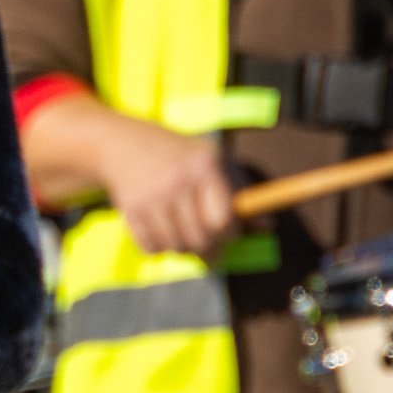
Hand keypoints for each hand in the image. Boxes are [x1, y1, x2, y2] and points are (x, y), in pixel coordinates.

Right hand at [95, 112, 238, 259]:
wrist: (124, 143)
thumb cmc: (181, 156)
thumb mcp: (214, 162)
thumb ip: (242, 192)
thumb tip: (268, 225)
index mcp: (205, 167)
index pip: (224, 219)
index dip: (230, 233)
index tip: (228, 232)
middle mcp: (178, 181)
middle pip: (203, 239)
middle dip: (211, 248)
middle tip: (210, 245)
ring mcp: (152, 196)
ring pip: (178, 247)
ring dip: (184, 248)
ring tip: (184, 234)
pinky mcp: (130, 209)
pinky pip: (151, 247)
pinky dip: (159, 247)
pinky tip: (162, 231)